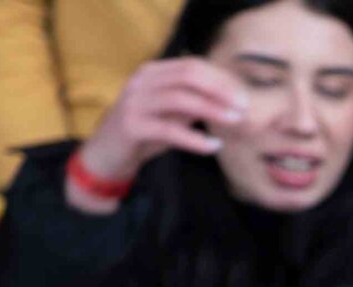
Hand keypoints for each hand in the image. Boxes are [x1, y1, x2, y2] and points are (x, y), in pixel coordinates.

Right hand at [71, 57, 247, 202]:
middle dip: (220, 89)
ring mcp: (135, 102)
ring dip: (212, 109)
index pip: (192, 66)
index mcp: (153, 72)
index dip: (221, 79)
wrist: (108, 154)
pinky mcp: (131, 126)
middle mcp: (142, 81)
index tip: (243, 96)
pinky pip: (169, 130)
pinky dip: (195, 138)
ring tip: (235, 122)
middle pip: (188, 75)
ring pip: (180, 98)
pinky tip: (213, 146)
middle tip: (244, 107)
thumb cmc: (146, 131)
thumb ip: (196, 103)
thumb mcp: (173, 113)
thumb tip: (233, 102)